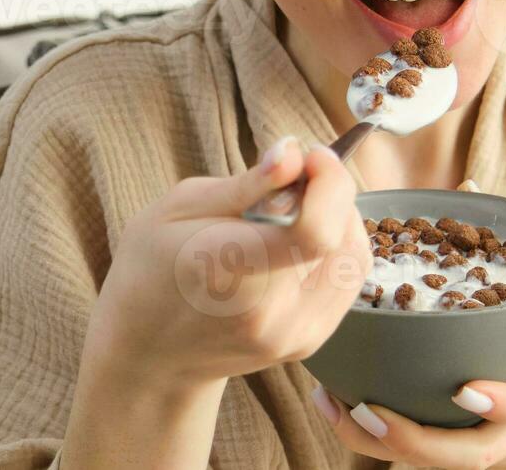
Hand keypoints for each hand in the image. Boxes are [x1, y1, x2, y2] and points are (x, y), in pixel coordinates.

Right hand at [83, 135, 370, 387]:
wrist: (150, 351)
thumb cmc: (152, 269)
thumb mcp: (178, 206)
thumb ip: (246, 182)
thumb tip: (296, 154)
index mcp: (226, 270)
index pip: (312, 234)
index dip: (329, 185)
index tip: (313, 157)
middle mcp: (268, 312)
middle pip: (339, 236)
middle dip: (329, 190)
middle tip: (294, 176)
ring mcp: (292, 334)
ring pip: (354, 255)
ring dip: (338, 216)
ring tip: (294, 207)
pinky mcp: (309, 341)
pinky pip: (348, 279)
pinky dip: (338, 245)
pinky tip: (302, 236)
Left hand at [309, 304, 505, 469]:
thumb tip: (469, 185)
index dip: (504, 402)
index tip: (467, 389)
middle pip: (474, 455)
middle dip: (416, 440)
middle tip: (365, 409)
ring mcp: (503, 451)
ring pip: (444, 466)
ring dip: (384, 445)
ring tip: (335, 406)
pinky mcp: (480, 458)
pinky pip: (431, 463)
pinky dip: (383, 445)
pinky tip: (341, 411)